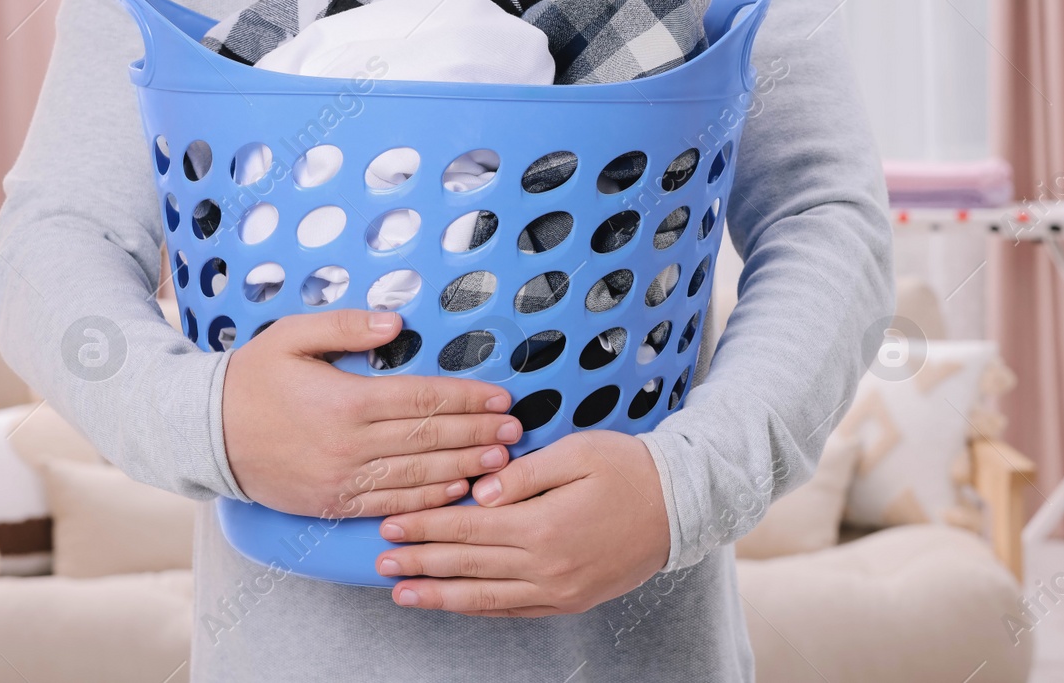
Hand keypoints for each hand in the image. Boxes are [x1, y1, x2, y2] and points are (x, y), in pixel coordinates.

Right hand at [222, 309, 520, 517]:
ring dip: (463, 467)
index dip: (467, 399)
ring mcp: (342, 479)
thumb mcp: (292, 335)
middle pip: (429, 438)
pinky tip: (455, 490)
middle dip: (477, 433)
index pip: (422, 398)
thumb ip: (346, 325)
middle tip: (515, 430)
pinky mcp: (332, 503)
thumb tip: (396, 323)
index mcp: (346, 399)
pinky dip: (427, 498)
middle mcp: (349, 443)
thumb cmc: (252, 377)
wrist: (203, 434)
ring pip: (417, 474)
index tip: (500, 398)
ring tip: (500, 461)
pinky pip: (390, 503)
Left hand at [375, 430, 670, 615]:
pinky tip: (455, 602)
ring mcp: (560, 589)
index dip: (426, 526)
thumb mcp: (577, 452)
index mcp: (543, 525)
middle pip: (468, 564)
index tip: (391, 524)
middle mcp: (547, 565)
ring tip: (403, 593)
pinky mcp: (571, 600)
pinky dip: (480, 608)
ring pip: (486, 598)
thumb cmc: (630, 468)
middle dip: (420, 561)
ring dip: (440, 595)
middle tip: (380, 560)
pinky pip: (516, 611)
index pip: (468, 527)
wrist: (682, 504)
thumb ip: (524, 475)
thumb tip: (477, 494)